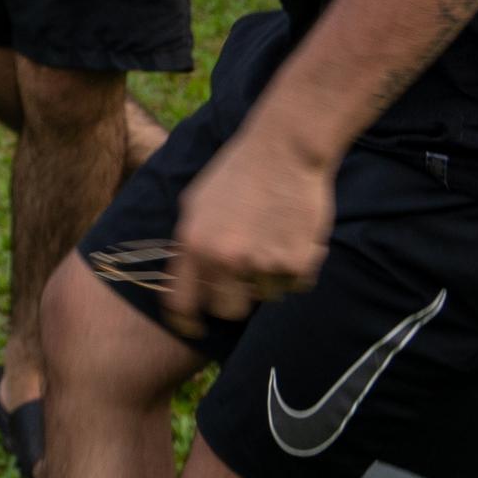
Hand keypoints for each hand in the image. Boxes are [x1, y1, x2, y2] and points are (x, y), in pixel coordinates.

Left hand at [163, 124, 333, 339]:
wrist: (285, 148)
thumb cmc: (237, 172)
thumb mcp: (195, 203)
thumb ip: (188, 244)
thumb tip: (184, 280)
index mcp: (192, 244)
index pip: (179, 304)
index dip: (185, 322)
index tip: (194, 328)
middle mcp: (224, 260)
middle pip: (227, 310)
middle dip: (235, 297)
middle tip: (246, 273)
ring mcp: (262, 264)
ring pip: (266, 297)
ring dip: (269, 277)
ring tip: (271, 238)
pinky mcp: (297, 264)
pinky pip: (296, 285)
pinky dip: (297, 268)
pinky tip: (292, 235)